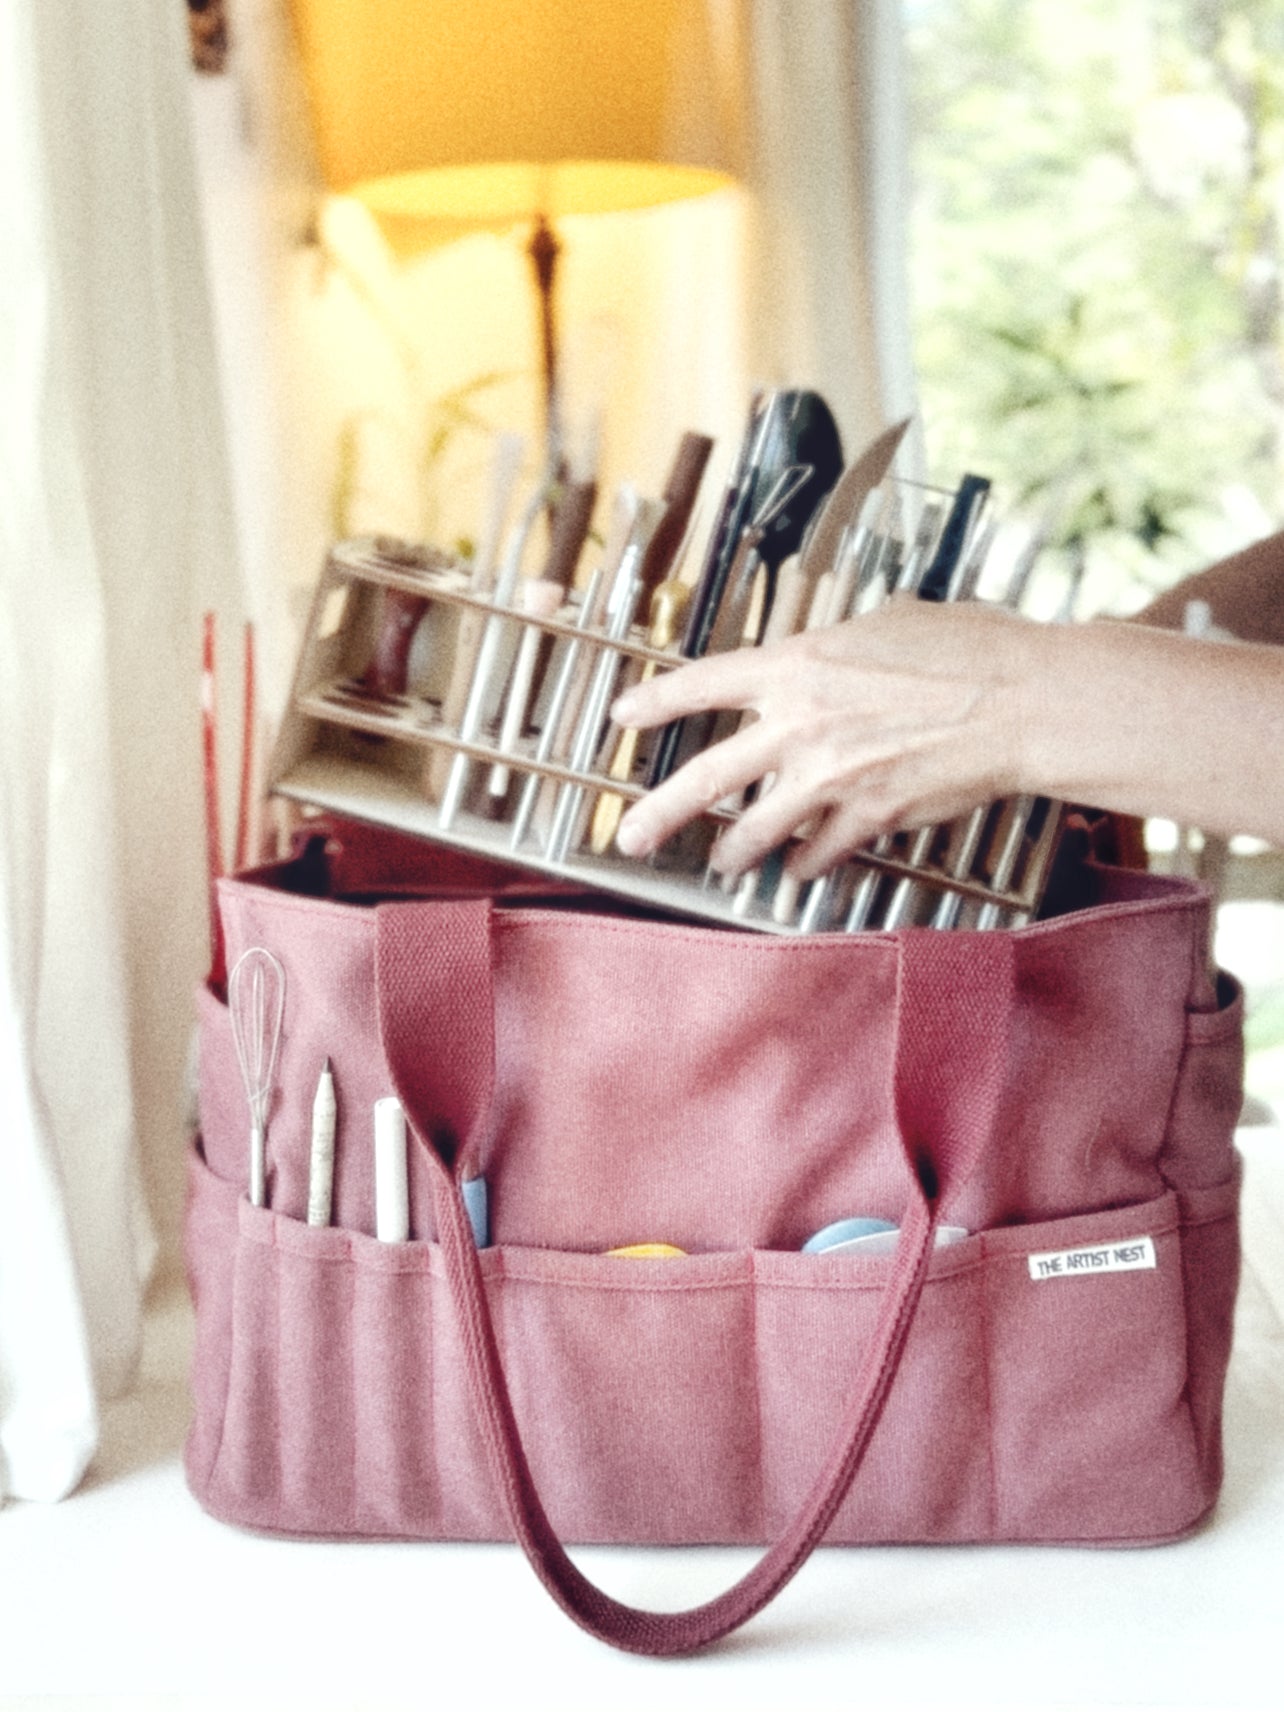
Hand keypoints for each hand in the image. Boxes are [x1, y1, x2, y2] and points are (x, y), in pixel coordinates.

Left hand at [610, 599, 1037, 880]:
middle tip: (628, 837)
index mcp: (797, 665)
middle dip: (658, 813)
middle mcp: (800, 725)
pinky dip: (807, 862)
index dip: (655, 702)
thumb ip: (836, 648)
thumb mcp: (882, 624)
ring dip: (732, 852)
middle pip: (706, 777)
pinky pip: (820, 851)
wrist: (1020, 701)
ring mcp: (830, 779)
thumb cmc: (965, 648)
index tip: (624, 717)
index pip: (701, 683)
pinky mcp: (869, 817)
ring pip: (757, 830)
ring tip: (718, 865)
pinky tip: (799, 869)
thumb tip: (823, 658)